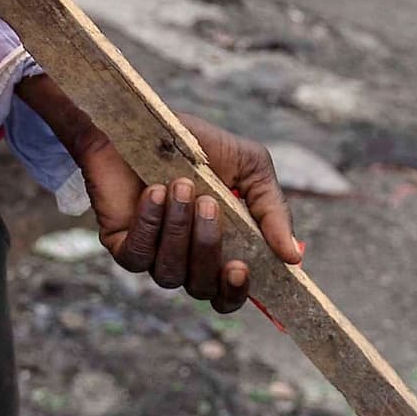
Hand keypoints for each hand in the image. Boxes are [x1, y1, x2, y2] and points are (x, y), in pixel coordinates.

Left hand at [76, 116, 303, 315]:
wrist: (142, 121)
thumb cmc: (198, 145)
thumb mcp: (250, 167)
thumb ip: (273, 211)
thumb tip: (294, 257)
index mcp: (221, 249)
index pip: (229, 295)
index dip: (235, 291)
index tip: (240, 267)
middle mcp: (186, 260)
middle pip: (202, 287)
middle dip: (207, 245)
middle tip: (207, 202)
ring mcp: (153, 255)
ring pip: (170, 274)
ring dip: (179, 230)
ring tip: (179, 186)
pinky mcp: (122, 244)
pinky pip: (137, 258)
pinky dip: (149, 225)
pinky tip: (153, 193)